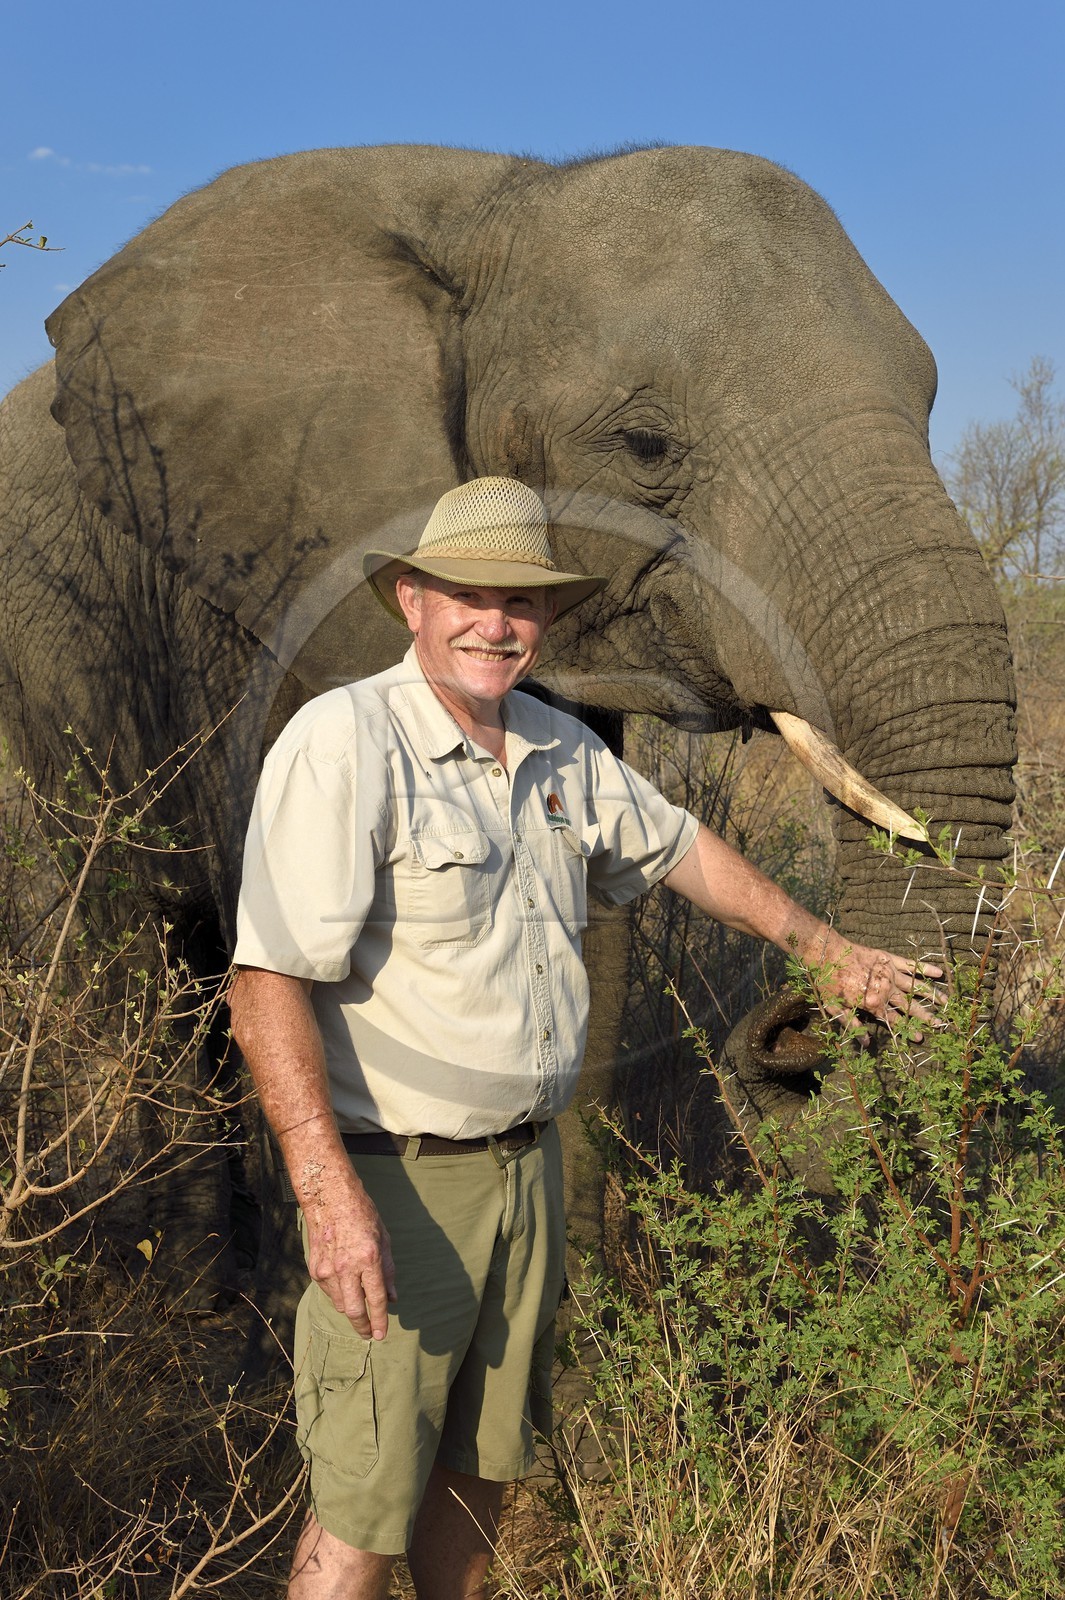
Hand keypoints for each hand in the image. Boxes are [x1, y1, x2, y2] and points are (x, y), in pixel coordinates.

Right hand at [304, 1174, 396, 1340]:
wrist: (330, 1198)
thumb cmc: (362, 1215)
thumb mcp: (384, 1240)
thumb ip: (388, 1271)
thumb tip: (392, 1298)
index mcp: (368, 1258)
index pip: (375, 1299)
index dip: (380, 1321)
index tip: (381, 1335)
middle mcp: (346, 1267)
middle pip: (353, 1311)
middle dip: (362, 1327)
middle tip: (368, 1334)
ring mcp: (327, 1269)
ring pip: (340, 1304)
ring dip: (351, 1309)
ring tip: (359, 1303)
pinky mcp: (315, 1269)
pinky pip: (329, 1291)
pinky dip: (339, 1293)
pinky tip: (345, 1282)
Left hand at [813, 933, 944, 1034]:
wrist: (827, 952)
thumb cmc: (829, 982)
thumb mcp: (836, 1008)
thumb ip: (852, 1024)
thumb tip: (866, 1043)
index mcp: (874, 1003)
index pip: (894, 1020)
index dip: (906, 1029)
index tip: (920, 1038)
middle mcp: (886, 990)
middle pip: (909, 1006)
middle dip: (925, 1016)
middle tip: (940, 1024)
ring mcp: (889, 973)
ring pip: (915, 986)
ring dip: (931, 995)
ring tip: (946, 1002)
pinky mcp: (889, 959)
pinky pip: (910, 964)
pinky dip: (925, 968)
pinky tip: (939, 972)